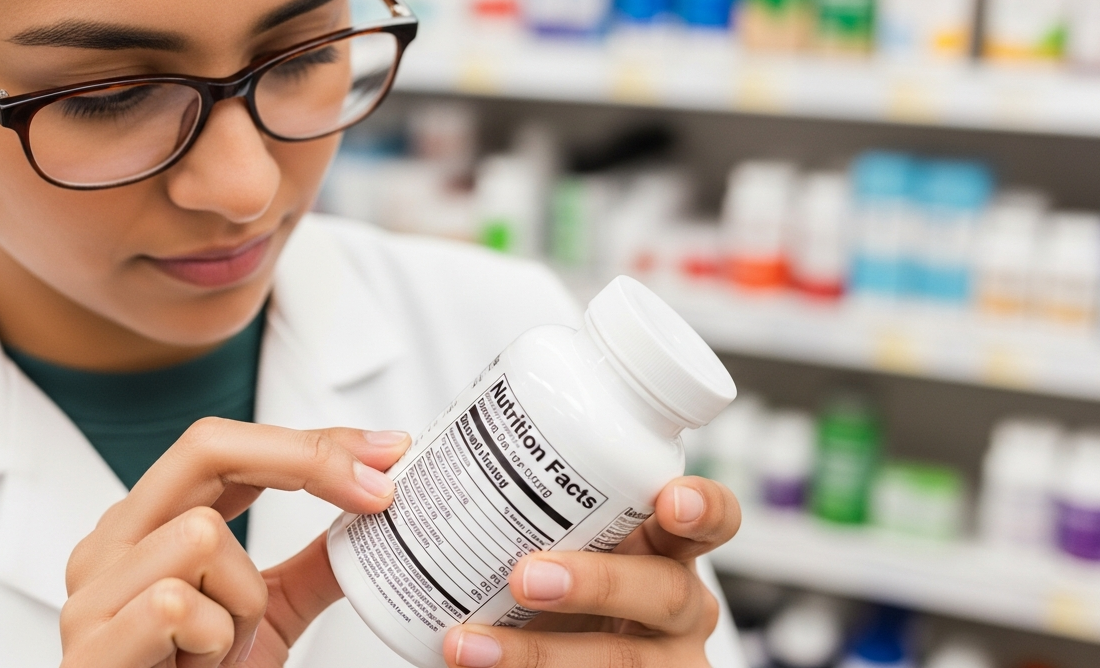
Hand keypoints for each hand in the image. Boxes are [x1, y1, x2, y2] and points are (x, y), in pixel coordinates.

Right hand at [59, 419, 410, 667]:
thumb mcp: (266, 616)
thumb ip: (311, 566)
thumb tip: (373, 514)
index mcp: (146, 526)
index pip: (223, 445)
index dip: (309, 440)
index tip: (385, 451)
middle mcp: (110, 545)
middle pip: (206, 447)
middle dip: (303, 460)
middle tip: (372, 493)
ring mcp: (91, 592)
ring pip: (202, 535)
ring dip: (243, 603)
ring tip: (225, 650)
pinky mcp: (91, 644)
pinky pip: (178, 603)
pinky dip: (214, 642)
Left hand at [442, 476, 740, 667]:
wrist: (509, 656)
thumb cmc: (536, 583)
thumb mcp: (533, 530)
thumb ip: (482, 490)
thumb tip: (389, 452)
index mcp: (661, 545)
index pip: (709, 519)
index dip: (704, 507)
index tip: (668, 499)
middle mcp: (673, 604)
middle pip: (667, 593)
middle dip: (599, 583)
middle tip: (527, 576)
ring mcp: (654, 662)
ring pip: (622, 664)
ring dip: (541, 655)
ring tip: (467, 645)